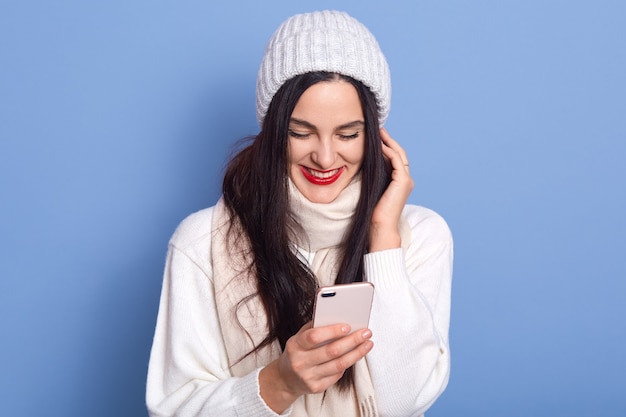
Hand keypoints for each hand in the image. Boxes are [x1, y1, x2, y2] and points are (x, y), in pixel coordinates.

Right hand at [259, 322, 372, 412]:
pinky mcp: (316, 388)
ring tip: (368, 344)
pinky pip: (337, 375)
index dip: (332, 331)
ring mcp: (308, 377)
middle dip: (352, 341)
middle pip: (331, 351)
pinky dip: (348, 364)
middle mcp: (300, 362)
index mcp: (295, 345)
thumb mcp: (299, 337)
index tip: (348, 326)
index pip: (314, 337)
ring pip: (339, 365)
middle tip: (366, 333)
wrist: (285, 379)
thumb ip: (315, 327)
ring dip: (357, 353)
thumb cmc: (297, 352)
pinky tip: (355, 356)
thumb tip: (338, 317)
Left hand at [370, 128, 413, 251]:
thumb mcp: (372, 188)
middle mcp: (406, 179)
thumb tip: (363, 163)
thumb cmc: (373, 211)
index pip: (395, 158)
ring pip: (399, 154)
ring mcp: (406, 180)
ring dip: (389, 142)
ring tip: (379, 133)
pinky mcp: (403, 182)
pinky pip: (397, 161)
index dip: (387, 146)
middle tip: (379, 129)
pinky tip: (380, 145)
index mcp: (399, 181)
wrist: (380, 226)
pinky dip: (389, 151)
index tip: (376, 137)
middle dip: (389, 140)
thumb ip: (373, 175)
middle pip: (399, 153)